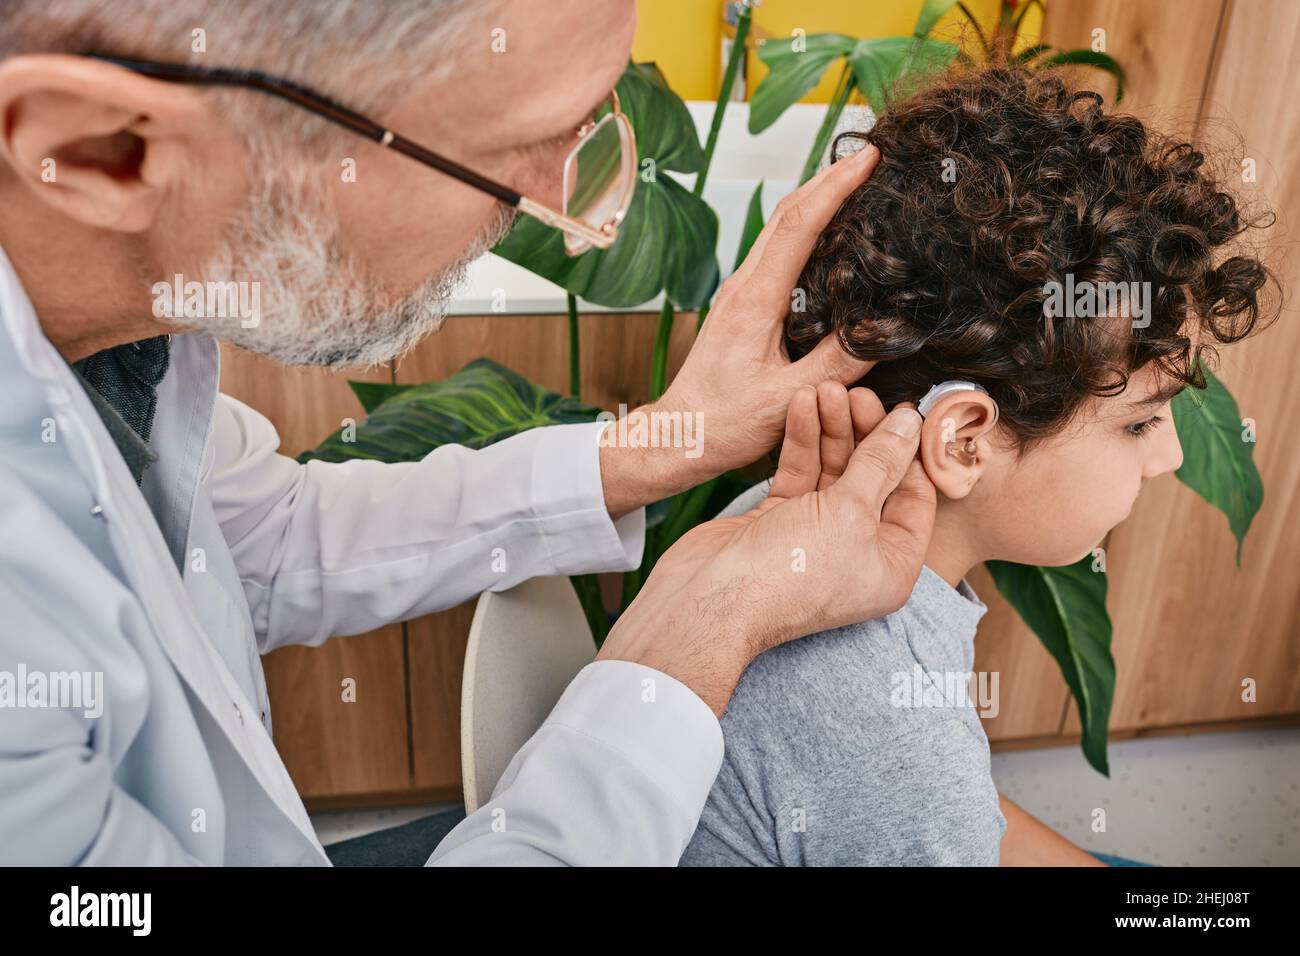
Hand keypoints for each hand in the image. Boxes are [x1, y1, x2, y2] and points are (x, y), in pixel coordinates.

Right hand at [598, 381, 933, 716]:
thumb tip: (910, 425)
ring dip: (830, 429)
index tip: (901, 408)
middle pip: (872, 478)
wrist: (711, 599)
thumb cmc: (788, 573)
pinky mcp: (780, 520)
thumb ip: (880, 462)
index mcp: (891, 565)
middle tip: (855, 392)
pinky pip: (800, 474)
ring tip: (823, 390)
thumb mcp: (850, 511)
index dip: (908, 450)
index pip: (914, 495)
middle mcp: (858, 551)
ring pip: (833, 471)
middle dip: (863, 432)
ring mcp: (816, 535)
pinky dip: (801, 442)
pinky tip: (802, 406)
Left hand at [600, 145, 882, 518]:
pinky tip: (827, 233)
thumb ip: (836, 365)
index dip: (834, 187)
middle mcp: (743, 287)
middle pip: (786, 213)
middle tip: (869, 156)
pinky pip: (776, 253)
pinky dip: (805, 229)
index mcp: (754, 302)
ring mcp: (739, 293)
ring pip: (779, 229)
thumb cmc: (721, 424)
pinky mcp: (742, 306)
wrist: (678, 436)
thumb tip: (880, 332)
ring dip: (815, 199)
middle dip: (828, 178)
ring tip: (854, 180)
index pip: (797, 226)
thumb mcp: (787, 400)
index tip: (866, 159)